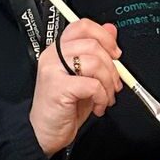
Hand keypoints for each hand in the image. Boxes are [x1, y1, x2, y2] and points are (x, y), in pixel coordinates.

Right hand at [29, 19, 122, 155]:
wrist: (44, 133)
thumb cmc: (63, 107)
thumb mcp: (85, 77)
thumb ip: (97, 52)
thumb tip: (112, 30)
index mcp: (58, 49)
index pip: (82, 26)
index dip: (104, 37)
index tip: (115, 54)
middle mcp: (53, 56)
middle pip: (92, 45)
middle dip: (112, 67)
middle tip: (114, 84)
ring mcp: (53, 70)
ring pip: (94, 63)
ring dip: (108, 84)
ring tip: (106, 98)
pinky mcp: (58, 87)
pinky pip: (92, 84)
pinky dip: (101, 97)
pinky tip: (97, 107)